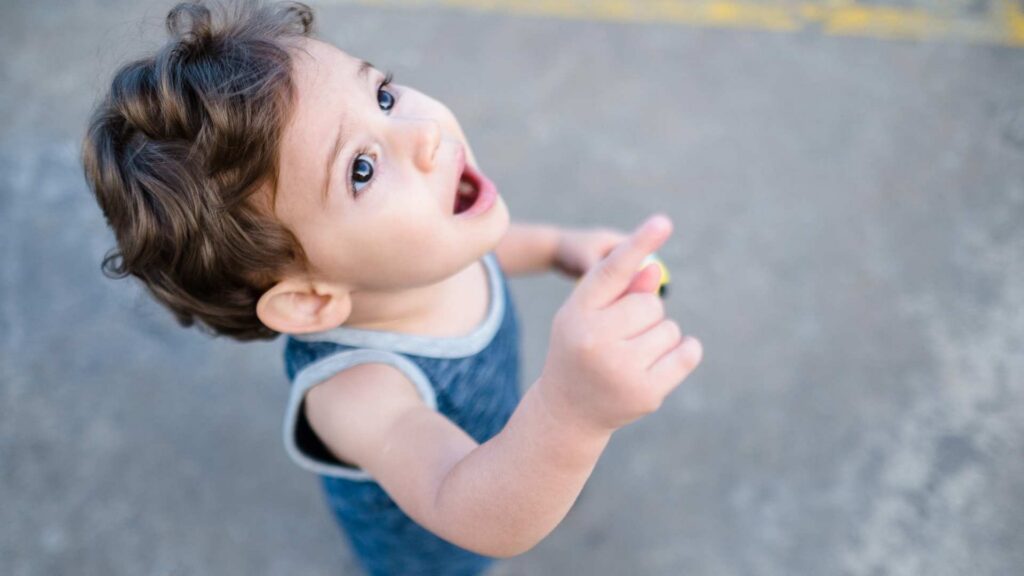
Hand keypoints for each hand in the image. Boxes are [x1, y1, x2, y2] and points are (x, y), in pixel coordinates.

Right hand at [539, 214, 702, 433]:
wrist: (567, 411)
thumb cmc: (579, 349)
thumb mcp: (587, 315)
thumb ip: (618, 290)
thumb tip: (654, 270)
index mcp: (576, 312)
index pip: (612, 271)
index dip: (640, 243)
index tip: (663, 221)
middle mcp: (594, 340)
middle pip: (650, 303)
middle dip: (644, 315)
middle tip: (620, 338)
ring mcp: (620, 369)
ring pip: (670, 328)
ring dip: (659, 337)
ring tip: (631, 356)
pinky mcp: (646, 392)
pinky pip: (688, 353)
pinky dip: (683, 352)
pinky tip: (658, 364)